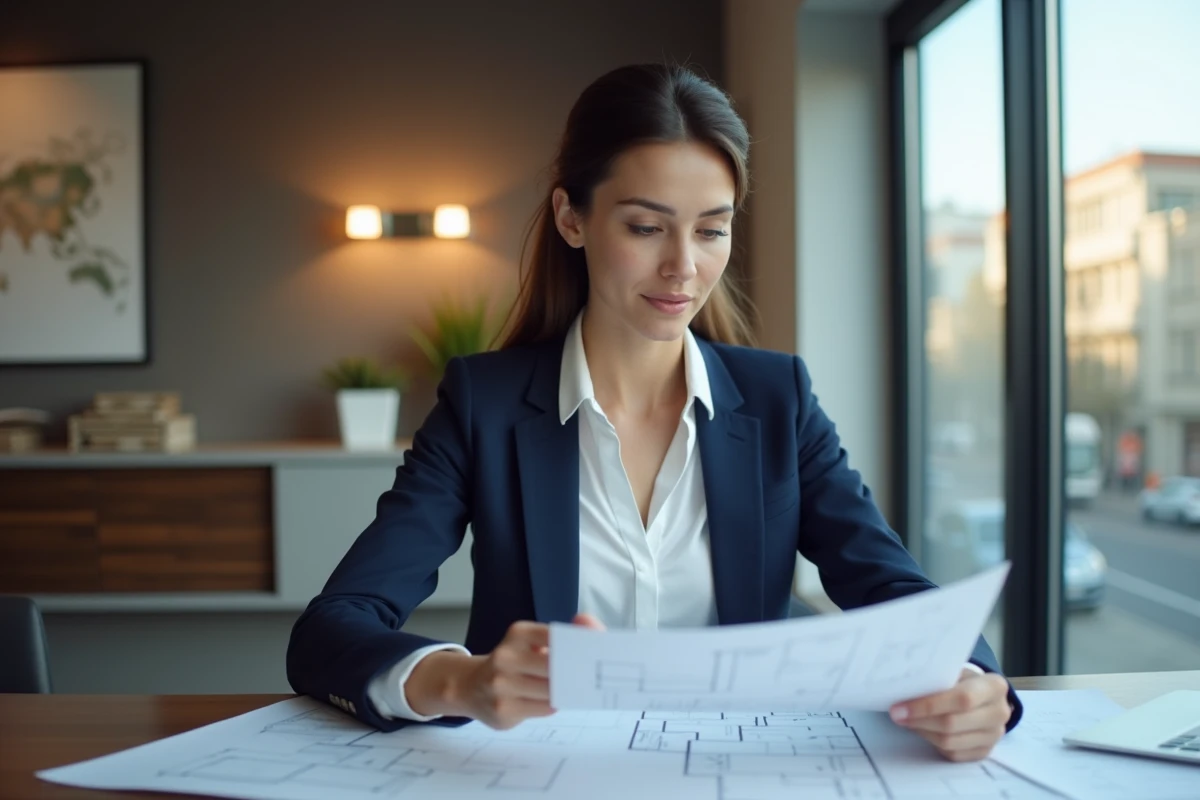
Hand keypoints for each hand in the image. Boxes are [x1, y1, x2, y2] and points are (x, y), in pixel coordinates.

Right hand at [410, 613, 604, 729]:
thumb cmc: (511, 661)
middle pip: (556, 668)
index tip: (596, 653)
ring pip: (552, 692)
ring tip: (570, 688)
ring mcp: (501, 685)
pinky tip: (548, 700)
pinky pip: (544, 709)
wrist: (470, 686)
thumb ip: (561, 635)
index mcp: (518, 633)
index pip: (558, 638)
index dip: (580, 646)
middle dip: (575, 673)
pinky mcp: (503, 711)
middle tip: (591, 676)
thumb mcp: (531, 642)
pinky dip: (552, 705)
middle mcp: (506, 657)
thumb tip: (589, 624)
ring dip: (564, 692)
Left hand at [889, 668, 1011, 761]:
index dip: (928, 705)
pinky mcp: (984, 751)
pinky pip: (952, 753)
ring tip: (906, 720)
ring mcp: (994, 735)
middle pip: (952, 723)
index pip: (961, 699)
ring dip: (922, 731)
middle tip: (896, 714)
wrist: (983, 695)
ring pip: (950, 741)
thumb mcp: (955, 670)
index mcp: (994, 686)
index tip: (899, 706)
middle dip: (919, 720)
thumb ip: (937, 676)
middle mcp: (1000, 712)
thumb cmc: (963, 679)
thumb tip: (903, 684)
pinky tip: (922, 729)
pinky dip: (932, 742)